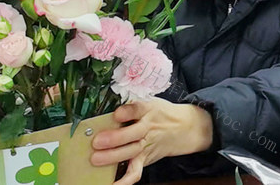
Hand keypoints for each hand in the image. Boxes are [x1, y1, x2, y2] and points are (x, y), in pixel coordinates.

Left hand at [90, 99, 213, 184]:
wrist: (183, 128)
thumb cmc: (159, 114)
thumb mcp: (149, 103)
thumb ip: (129, 107)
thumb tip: (103, 112)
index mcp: (147, 110)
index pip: (137, 108)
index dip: (127, 112)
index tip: (117, 114)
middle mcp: (147, 128)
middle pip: (133, 133)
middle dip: (115, 138)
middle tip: (97, 141)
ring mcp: (146, 145)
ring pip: (131, 152)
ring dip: (113, 156)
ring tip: (96, 159)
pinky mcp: (144, 159)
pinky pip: (135, 172)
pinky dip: (124, 181)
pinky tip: (112, 184)